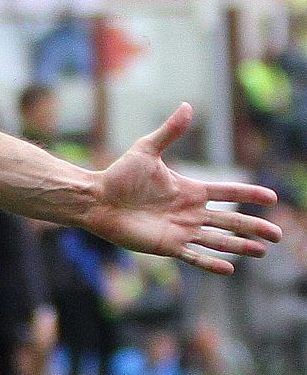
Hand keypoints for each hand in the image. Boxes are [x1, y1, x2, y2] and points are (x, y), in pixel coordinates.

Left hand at [82, 103, 279, 275]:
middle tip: (278, 234)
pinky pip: (194, 256)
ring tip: (262, 251)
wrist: (96, 199)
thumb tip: (187, 106)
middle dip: (254, 227)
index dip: (248, 194)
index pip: (226, 193)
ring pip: (217, 240)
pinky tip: (230, 268)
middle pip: (230, 221)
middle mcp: (190, 212)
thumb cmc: (119, 175)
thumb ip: (170, 132)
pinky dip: (211, 263)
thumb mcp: (147, 150)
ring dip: (239, 246)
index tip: (271, 197)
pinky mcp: (167, 245)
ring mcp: (180, 230)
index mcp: (190, 190)